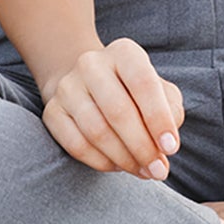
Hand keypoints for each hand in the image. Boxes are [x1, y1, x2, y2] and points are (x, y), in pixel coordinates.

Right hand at [40, 38, 183, 179]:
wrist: (89, 83)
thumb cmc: (134, 91)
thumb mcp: (160, 91)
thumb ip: (170, 111)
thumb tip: (166, 143)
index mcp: (124, 52)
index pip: (143, 83)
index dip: (159, 118)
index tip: (171, 148)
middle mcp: (91, 63)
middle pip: (118, 111)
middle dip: (143, 147)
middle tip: (159, 171)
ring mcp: (68, 87)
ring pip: (97, 132)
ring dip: (124, 158)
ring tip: (143, 171)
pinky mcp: (52, 111)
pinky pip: (76, 145)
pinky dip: (101, 162)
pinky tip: (118, 166)